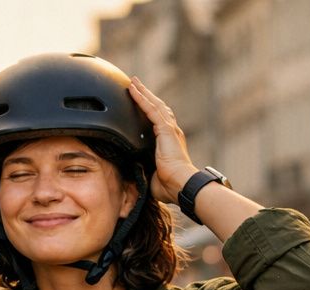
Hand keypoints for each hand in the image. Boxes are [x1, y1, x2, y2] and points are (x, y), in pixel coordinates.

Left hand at [128, 77, 198, 203]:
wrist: (180, 185)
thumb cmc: (169, 186)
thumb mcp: (151, 175)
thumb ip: (142, 170)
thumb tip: (129, 173)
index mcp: (169, 142)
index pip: (158, 121)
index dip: (150, 110)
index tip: (141, 102)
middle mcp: (171, 132)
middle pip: (157, 108)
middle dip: (146, 95)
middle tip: (135, 85)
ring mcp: (170, 129)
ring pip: (154, 104)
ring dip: (143, 93)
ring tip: (133, 83)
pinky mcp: (166, 130)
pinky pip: (151, 109)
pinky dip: (141, 98)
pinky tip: (133, 90)